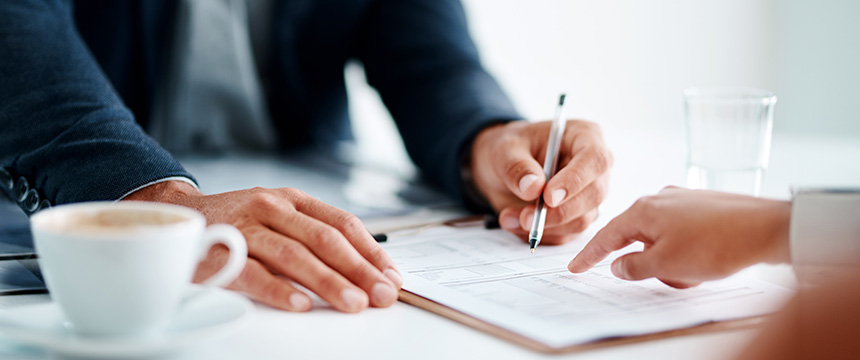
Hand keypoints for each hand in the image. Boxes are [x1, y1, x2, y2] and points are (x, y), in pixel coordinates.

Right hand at [124, 181, 402, 312]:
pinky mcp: (220, 252)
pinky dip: (278, 290)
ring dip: (327, 282)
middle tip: (381, 295)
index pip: (342, 223)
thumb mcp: (280, 217)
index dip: (371, 251)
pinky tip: (300, 305)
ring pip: (294, 255)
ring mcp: (245, 228)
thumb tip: (366, 268)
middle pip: (324, 240)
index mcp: (293, 200)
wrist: (176, 214)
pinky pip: (253, 273)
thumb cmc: (239, 221)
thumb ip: (316, 236)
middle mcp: (271, 208)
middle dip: (358, 270)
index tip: (392, 276)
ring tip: (352, 303)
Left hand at [471, 120, 611, 243]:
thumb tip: (533, 188)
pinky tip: (514, 222)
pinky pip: (565, 234)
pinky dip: (539, 234)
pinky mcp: (577, 217)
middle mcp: (593, 167)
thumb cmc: (510, 148)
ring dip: (544, 226)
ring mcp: (588, 195)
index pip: (595, 159)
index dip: (575, 180)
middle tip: (525, 217)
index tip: (548, 197)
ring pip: (581, 220)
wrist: (501, 167)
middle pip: (593, 195)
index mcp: (584, 137)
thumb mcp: (504, 149)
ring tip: (509, 216)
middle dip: (558, 212)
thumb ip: (517, 166)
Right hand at [568, 187, 790, 287]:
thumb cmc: (716, 244)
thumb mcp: (665, 265)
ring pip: (662, 238)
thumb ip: (633, 267)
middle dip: (646, 263)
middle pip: (637, 237)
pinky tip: (704, 264)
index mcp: (643, 210)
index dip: (589, 255)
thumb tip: (617, 266)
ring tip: (694, 273)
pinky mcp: (704, 206)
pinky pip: (682, 234)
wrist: (767, 228)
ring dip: (671, 261)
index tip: (575, 267)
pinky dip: (686, 252)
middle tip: (664, 277)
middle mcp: (660, 198)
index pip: (606, 236)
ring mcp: (683, 200)